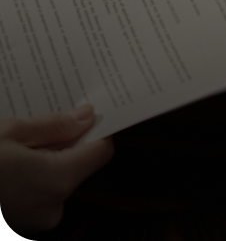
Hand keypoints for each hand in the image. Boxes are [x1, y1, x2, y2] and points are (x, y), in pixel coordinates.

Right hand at [0, 105, 113, 235]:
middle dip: (60, 144)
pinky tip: (3, 164)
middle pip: (74, 167)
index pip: (100, 151)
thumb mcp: (10, 132)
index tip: (86, 112)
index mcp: (58, 180)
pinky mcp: (14, 229)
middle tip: (40, 120)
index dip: (96, 129)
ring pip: (50, 182)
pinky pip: (31, 197)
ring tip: (15, 140)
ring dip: (38, 162)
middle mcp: (51, 208)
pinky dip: (22, 180)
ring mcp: (31, 224)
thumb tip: (86, 116)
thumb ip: (53, 126)